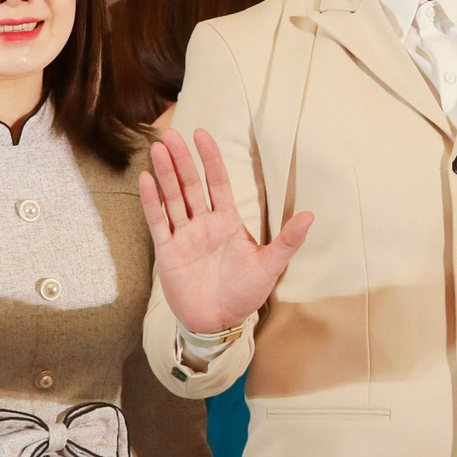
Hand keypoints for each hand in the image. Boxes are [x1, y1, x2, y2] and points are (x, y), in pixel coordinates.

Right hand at [141, 128, 312, 335]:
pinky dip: (151, 202)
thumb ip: (288, 241)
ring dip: (165, 174)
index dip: (210, 159)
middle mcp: (203, 224)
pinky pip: (157, 222)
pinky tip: (146, 180)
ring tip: (158, 149)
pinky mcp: (167, 252)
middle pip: (190, 185)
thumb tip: (311, 216)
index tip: (202, 134)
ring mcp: (184, 236)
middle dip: (182, 160)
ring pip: (172, 198)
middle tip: (171, 134)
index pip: (217, 182)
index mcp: (227, 222)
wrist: (219, 322)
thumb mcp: (270, 267)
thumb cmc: (245, 294)